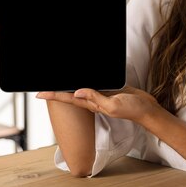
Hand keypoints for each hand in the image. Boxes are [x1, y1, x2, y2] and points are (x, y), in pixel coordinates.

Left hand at [37, 86, 161, 123]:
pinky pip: (92, 83)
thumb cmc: (131, 110)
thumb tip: (77, 91)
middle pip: (69, 93)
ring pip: (79, 88)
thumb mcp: (113, 105)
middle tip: (42, 85)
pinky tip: (81, 76)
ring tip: (56, 79)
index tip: (39, 93)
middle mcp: (93, 99)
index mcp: (92, 104)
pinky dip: (84, 80)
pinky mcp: (108, 89)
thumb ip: (96, 99)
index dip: (53, 95)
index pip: (68, 98)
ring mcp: (100, 94)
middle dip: (56, 90)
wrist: (146, 109)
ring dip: (68, 84)